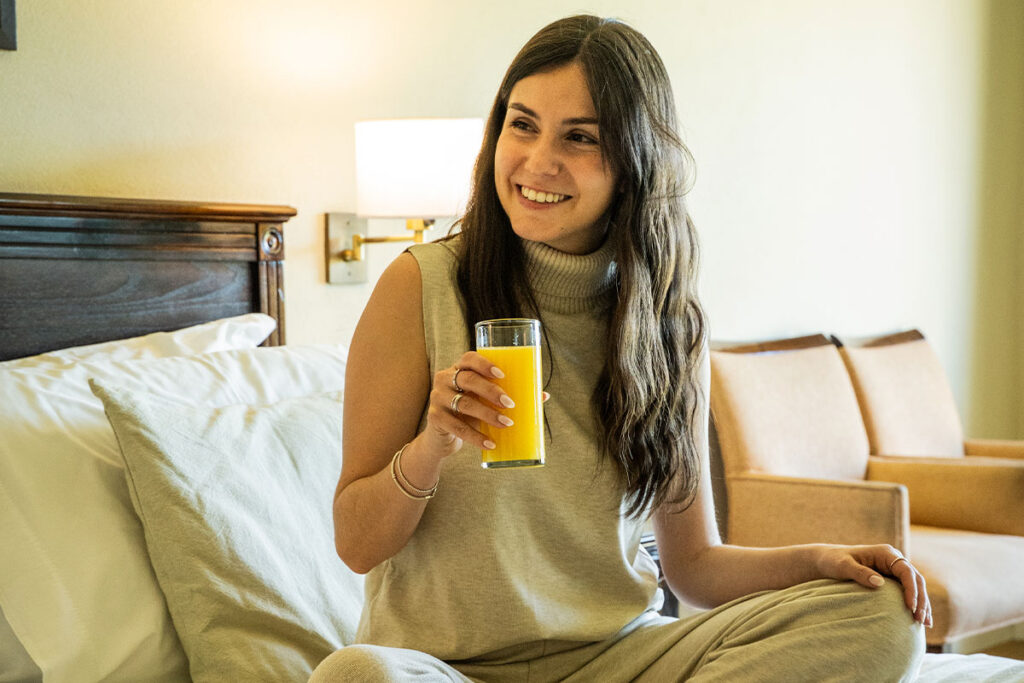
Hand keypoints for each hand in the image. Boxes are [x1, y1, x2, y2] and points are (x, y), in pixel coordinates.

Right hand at [420, 351, 514, 458]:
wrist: (442, 437)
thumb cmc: (469, 414)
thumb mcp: (484, 402)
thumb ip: (507, 396)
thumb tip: (543, 395)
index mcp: (458, 369)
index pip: (468, 359)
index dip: (484, 364)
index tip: (502, 375)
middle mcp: (445, 379)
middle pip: (468, 379)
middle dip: (491, 391)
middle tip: (510, 403)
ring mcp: (437, 398)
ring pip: (464, 404)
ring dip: (488, 414)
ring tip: (506, 423)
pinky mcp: (435, 418)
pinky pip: (457, 427)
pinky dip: (476, 436)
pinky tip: (490, 443)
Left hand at [815, 544, 931, 626]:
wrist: (826, 561)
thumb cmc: (833, 561)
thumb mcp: (843, 566)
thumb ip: (860, 573)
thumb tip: (879, 583)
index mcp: (885, 553)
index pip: (906, 571)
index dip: (911, 588)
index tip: (911, 606)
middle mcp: (893, 560)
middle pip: (915, 579)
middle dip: (921, 600)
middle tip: (921, 620)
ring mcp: (893, 570)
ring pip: (915, 587)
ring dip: (922, 604)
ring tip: (925, 624)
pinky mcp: (891, 580)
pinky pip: (907, 592)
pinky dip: (915, 605)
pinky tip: (919, 620)